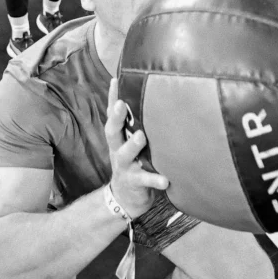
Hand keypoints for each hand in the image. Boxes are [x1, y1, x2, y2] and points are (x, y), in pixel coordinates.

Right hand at [104, 79, 168, 218]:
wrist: (125, 198)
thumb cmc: (133, 162)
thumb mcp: (129, 143)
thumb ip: (135, 125)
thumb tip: (149, 95)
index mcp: (118, 138)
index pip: (113, 115)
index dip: (113, 98)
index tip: (115, 80)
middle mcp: (118, 150)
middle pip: (112, 132)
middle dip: (116, 118)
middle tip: (122, 105)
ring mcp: (125, 166)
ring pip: (125, 155)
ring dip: (133, 145)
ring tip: (141, 136)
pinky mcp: (136, 183)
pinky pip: (145, 180)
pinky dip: (155, 180)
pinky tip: (165, 180)